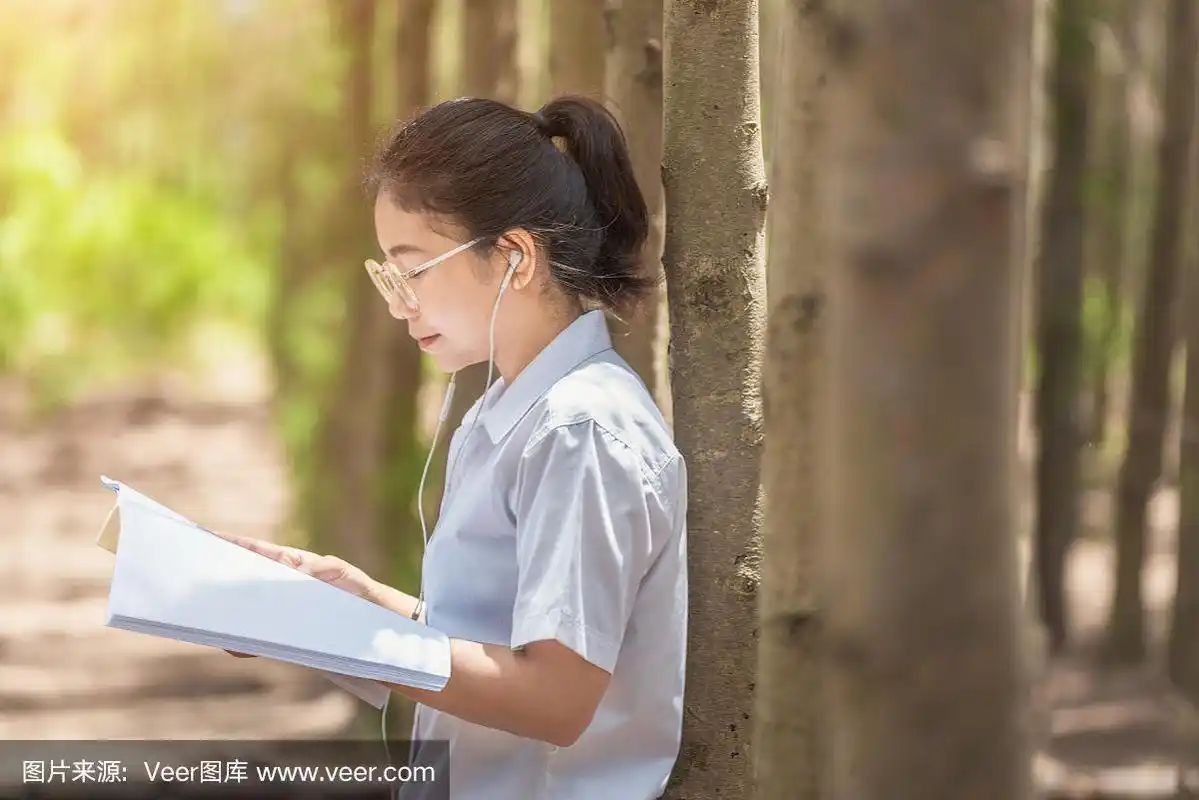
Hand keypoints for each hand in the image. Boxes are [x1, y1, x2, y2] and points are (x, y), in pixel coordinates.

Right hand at [214, 533, 379, 658]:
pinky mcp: (290, 639)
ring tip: (207, 616)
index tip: (207, 537)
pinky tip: (234, 646)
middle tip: (195, 580)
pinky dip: (248, 644)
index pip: (259, 552)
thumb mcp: (341, 573)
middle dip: (222, 581)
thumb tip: (291, 569)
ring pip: (250, 613)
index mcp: (294, 566)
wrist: (378, 629)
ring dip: (231, 615)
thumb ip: (319, 568)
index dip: (234, 545)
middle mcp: (284, 590)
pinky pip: (263, 640)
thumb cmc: (360, 592)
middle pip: (247, 583)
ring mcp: (285, 615)